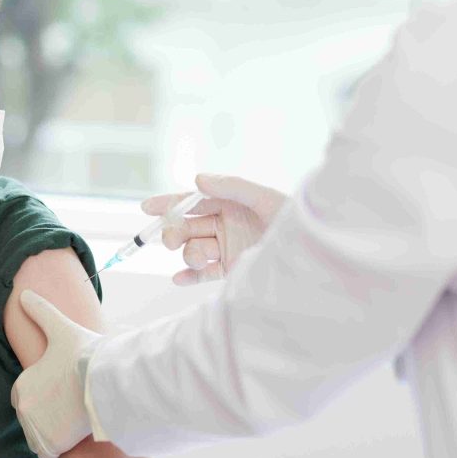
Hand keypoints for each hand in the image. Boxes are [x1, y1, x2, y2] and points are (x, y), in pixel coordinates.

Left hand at [11, 290, 103, 457]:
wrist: (106, 381)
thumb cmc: (85, 355)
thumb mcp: (61, 329)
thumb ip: (41, 312)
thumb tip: (24, 294)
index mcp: (21, 384)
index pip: (28, 396)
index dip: (46, 395)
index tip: (64, 392)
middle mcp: (23, 408)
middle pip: (34, 418)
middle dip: (48, 416)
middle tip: (72, 407)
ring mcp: (36, 428)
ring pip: (40, 437)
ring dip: (53, 434)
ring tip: (75, 421)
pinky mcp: (52, 445)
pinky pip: (48, 455)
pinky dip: (57, 451)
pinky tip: (73, 439)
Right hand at [142, 173, 286, 284]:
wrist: (310, 256)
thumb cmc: (292, 221)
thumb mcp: (264, 198)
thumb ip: (232, 187)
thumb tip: (197, 179)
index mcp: (230, 204)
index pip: (193, 202)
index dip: (169, 203)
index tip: (147, 207)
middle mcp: (225, 225)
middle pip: (188, 227)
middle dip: (174, 232)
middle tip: (170, 240)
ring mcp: (226, 248)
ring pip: (194, 250)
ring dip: (188, 254)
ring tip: (197, 258)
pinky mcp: (231, 270)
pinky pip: (204, 274)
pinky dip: (189, 277)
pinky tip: (178, 278)